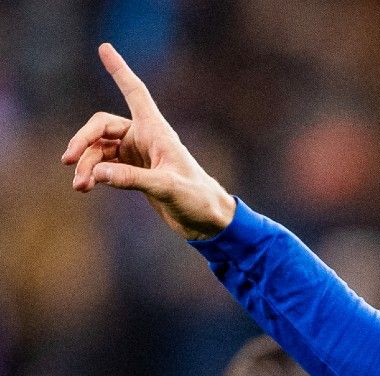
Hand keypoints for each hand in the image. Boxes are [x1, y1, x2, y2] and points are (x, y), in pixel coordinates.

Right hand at [61, 43, 234, 239]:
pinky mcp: (132, 171)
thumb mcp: (167, 187)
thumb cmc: (197, 198)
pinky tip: (86, 186)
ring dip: (86, 164)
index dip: (119, 70)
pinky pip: (103, 165)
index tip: (104, 48)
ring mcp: (136, 153)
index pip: (135, 93)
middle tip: (68, 161)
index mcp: (157, 131)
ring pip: (98, 149)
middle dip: (82, 141)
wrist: (208, 220)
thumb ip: (132, 179)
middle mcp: (144, 137)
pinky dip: (92, 173)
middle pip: (101, 126)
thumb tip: (96, 173)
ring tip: (80, 186)